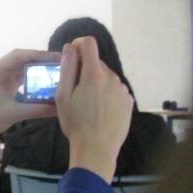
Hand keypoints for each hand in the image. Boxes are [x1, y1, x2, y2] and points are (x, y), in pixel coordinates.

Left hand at [0, 49, 60, 155]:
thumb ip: (38, 109)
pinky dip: (32, 76)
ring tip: (56, 68)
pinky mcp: (4, 83)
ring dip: (37, 67)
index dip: (38, 54)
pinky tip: (45, 79)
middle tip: (60, 61)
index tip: (56, 57)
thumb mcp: (15, 114)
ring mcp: (0, 76)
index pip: (19, 55)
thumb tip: (60, 107)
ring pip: (22, 66)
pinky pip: (20, 75)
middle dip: (40, 59)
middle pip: (22, 58)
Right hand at [56, 36, 133, 182]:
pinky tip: (100, 111)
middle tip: (75, 91)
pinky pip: (115, 90)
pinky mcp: (129, 102)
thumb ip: (67, 68)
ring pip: (106, 77)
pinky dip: (107, 94)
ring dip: (97, 83)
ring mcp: (123, 90)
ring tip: (89, 105)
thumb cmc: (75, 123)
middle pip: (97, 63)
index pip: (89, 43)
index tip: (71, 56)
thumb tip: (70, 47)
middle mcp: (112, 77)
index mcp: (94, 74)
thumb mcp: (63, 95)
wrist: (96, 149)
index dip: (78, 44)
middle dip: (85, 70)